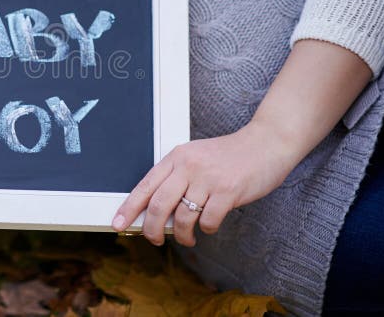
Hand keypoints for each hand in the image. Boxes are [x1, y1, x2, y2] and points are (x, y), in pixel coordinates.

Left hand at [111, 120, 296, 246]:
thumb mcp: (196, 157)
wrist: (266, 143)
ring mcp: (208, 179)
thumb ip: (177, 178)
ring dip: (182, 235)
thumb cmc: (229, 155)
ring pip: (182, 217)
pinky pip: (208, 221)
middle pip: (158, 205)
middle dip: (151, 229)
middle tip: (154, 240)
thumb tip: (156, 211)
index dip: (129, 208)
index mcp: (176, 157)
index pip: (145, 186)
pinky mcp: (228, 191)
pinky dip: (207, 229)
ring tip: (188, 238)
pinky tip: (209, 226)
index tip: (118, 223)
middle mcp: (188, 166)